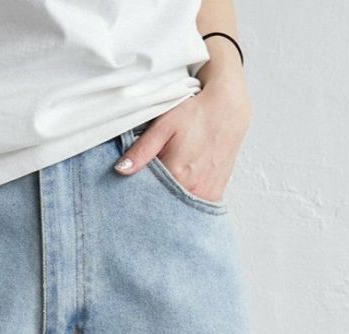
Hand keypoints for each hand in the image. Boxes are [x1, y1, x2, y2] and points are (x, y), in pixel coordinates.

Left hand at [113, 53, 249, 203]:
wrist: (228, 110)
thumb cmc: (195, 114)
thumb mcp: (163, 126)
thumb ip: (141, 151)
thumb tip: (120, 170)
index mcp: (176, 174)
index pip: (146, 195)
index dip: (136, 192)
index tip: (130, 188)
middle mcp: (193, 189)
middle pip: (162, 205)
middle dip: (151, 200)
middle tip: (147, 186)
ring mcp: (206, 195)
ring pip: (178, 209)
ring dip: (168, 203)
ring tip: (165, 185)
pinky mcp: (214, 196)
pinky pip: (192, 208)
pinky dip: (182, 204)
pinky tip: (178, 190)